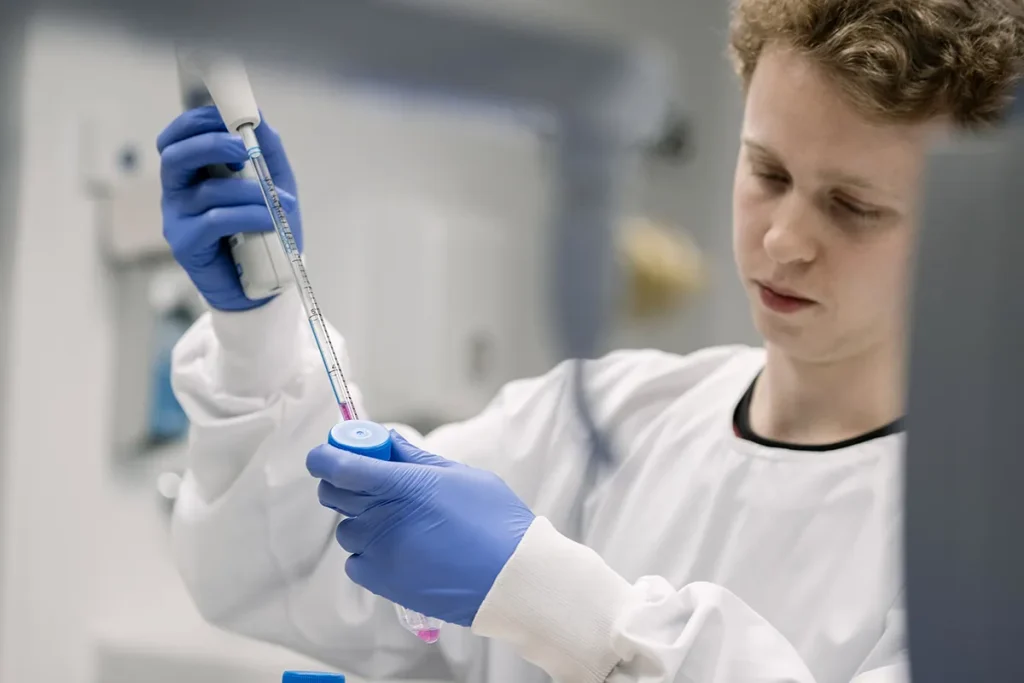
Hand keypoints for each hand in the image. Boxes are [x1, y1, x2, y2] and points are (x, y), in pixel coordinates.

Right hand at [157, 106, 301, 310]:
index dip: (196, 121)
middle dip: (211, 144)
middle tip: (245, 149)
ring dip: (249, 191)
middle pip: (175, 156)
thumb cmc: (265, 230)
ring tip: (278, 202)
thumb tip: (260, 116)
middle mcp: (177, 192)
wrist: (266, 282)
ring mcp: (178, 219)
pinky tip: (270, 222)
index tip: (228, 115)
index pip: (177, 138)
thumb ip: (266, 151)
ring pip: (206, 191)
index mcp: (192, 172)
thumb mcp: (272, 184)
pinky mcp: (187, 245)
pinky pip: (215, 221)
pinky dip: (248, 216)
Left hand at [306, 432, 535, 626]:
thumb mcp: (459, 476)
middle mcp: (382, 518)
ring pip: (348, 529)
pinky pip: (356, 561)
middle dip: (344, 482)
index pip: (340, 465)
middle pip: (335, 493)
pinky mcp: (381, 582)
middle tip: (371, 482)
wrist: (510, 578)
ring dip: (362, 521)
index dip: (325, 456)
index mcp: (401, 485)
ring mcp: (379, 552)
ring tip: (400, 524)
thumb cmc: (494, 521)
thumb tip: (388, 442)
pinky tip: (400, 551)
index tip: (326, 454)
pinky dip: (369, 553)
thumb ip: (415, 459)